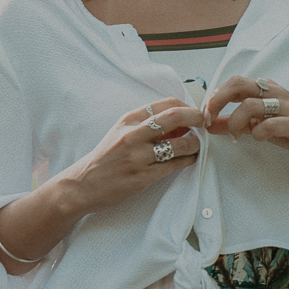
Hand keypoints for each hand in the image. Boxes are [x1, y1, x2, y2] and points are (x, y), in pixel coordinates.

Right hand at [53, 97, 203, 216]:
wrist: (83, 184)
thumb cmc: (106, 158)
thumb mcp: (120, 133)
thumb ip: (145, 125)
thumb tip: (179, 122)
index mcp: (128, 120)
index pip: (166, 103)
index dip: (186, 106)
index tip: (194, 113)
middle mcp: (133, 134)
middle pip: (175, 116)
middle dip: (197, 118)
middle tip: (205, 123)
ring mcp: (138, 156)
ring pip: (180, 144)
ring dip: (195, 144)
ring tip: (196, 146)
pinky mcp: (142, 177)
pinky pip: (175, 165)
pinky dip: (188, 160)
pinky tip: (190, 159)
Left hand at [203, 77, 288, 167]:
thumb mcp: (262, 125)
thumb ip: (236, 123)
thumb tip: (210, 125)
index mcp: (266, 89)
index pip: (234, 83)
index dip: (215, 97)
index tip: (205, 115)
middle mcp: (275, 93)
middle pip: (239, 84)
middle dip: (218, 100)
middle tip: (209, 118)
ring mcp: (287, 107)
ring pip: (251, 105)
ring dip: (236, 122)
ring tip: (235, 136)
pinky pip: (272, 123)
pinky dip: (260, 131)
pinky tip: (258, 137)